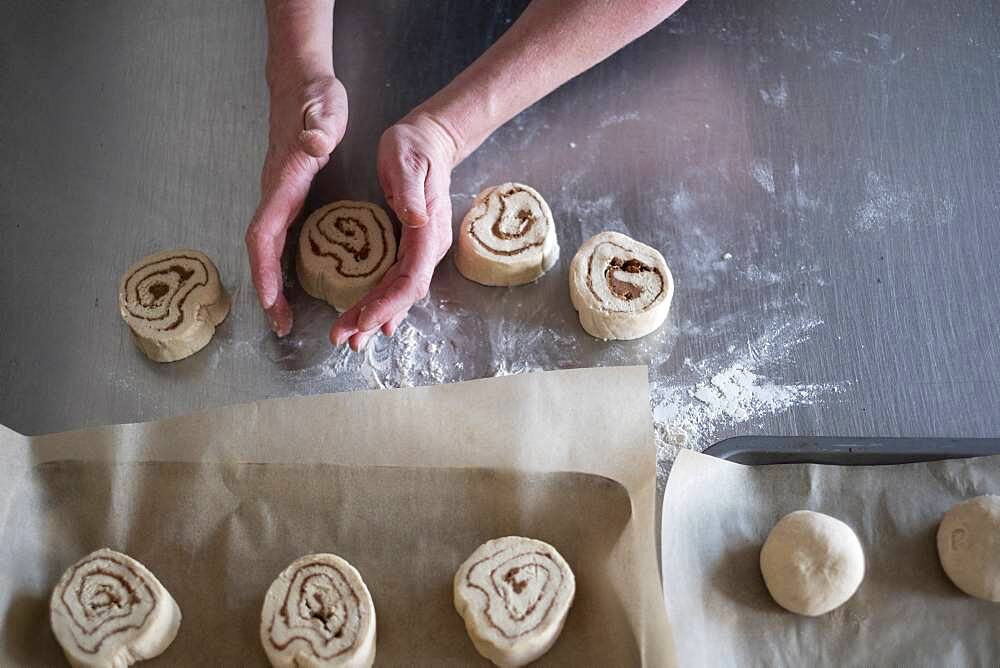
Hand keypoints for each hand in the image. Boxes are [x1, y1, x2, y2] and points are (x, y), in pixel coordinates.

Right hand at [245, 74, 347, 335]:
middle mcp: (275, 194)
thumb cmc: (315, 99)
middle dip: (267, 290)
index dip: (264, 271)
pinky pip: (282, 239)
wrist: (302, 84)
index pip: (263, 234)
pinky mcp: (289, 197)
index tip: (271, 302)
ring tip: (286, 317)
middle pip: (262, 251)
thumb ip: (319, 125)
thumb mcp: (324, 109)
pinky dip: (284, 266)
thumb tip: (314, 140)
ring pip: (270, 248)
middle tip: (280, 325)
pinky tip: (298, 284)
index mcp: (283, 182)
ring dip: (274, 283)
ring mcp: (280, 197)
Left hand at [329, 112, 459, 349]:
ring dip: (375, 317)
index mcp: (428, 231)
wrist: (430, 140)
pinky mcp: (409, 247)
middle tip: (344, 338)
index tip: (363, 320)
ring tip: (350, 337)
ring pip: (399, 293)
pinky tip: (368, 320)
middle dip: (374, 318)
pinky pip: (396, 282)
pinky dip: (381, 303)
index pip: (410, 278)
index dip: (387, 303)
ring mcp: (421, 249)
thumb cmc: (414, 146)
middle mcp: (429, 246)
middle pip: (403, 293)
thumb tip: (416, 220)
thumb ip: (412, 192)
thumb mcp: (408, 162)